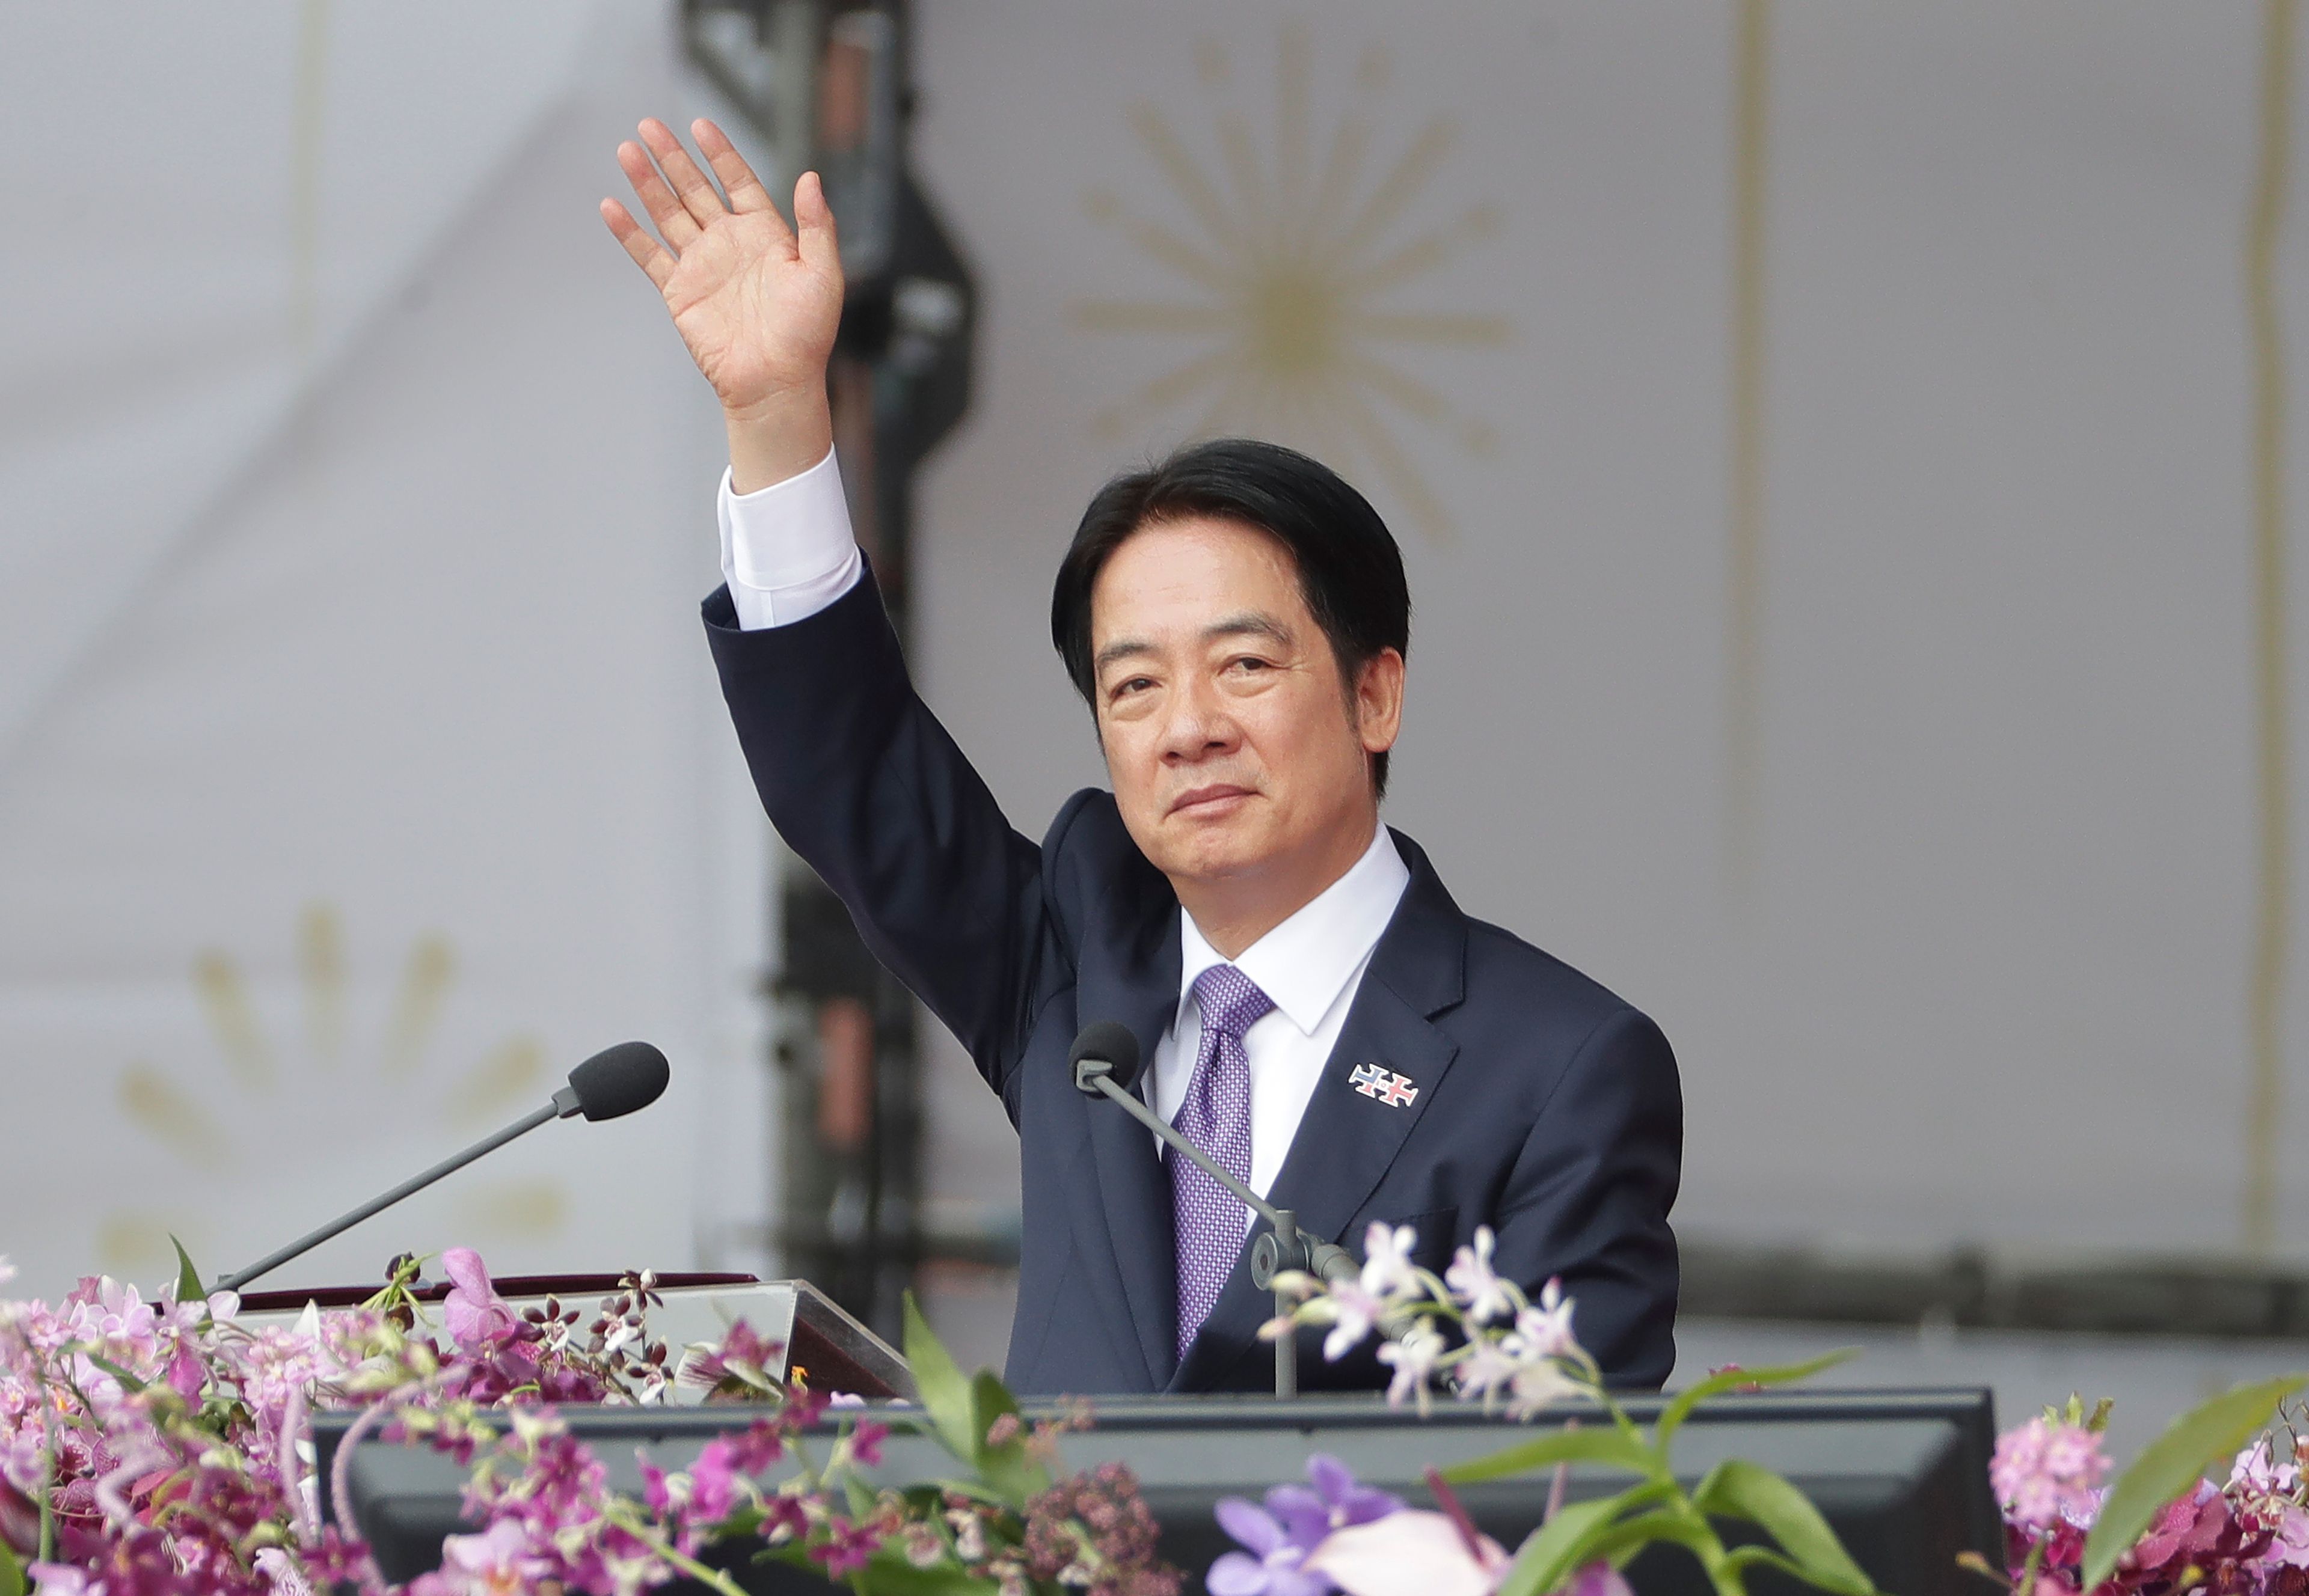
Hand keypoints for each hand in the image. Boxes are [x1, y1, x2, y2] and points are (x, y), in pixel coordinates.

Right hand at [602, 118, 841, 489]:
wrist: (775, 381)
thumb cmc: (807, 334)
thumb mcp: (823, 273)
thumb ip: (817, 224)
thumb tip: (811, 177)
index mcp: (765, 234)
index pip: (738, 181)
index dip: (720, 153)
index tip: (701, 125)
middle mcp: (730, 244)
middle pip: (696, 189)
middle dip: (673, 157)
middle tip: (649, 125)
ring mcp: (702, 266)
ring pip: (668, 213)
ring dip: (647, 183)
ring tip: (628, 149)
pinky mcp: (679, 292)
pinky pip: (649, 256)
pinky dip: (629, 232)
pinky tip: (612, 206)